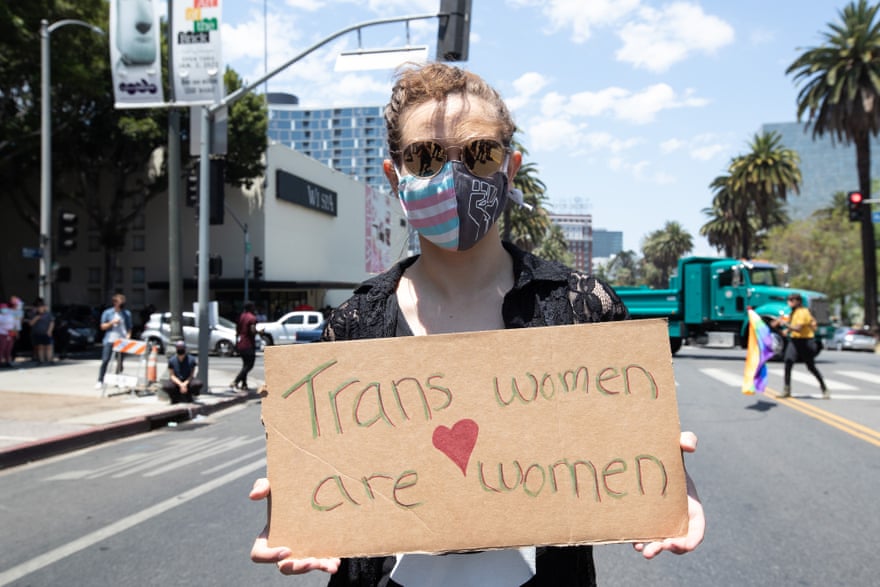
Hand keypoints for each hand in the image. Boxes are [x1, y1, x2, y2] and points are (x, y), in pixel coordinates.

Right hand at [249, 478, 340, 574]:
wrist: (308, 493)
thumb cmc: (285, 493)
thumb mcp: (273, 486)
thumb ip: (262, 486)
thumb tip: (253, 495)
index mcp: (267, 537)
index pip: (259, 555)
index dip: (270, 556)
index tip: (287, 549)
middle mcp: (282, 549)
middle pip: (285, 567)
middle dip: (297, 567)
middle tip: (311, 561)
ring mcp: (299, 552)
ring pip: (304, 567)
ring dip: (315, 568)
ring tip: (328, 565)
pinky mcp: (315, 552)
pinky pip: (320, 563)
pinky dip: (328, 565)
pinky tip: (336, 563)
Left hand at [633, 431, 704, 558]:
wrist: (645, 458)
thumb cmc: (666, 452)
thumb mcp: (676, 444)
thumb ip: (686, 439)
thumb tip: (689, 446)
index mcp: (690, 506)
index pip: (696, 531)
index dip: (690, 541)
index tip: (679, 545)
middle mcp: (678, 517)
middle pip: (679, 542)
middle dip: (670, 549)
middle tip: (658, 547)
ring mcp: (662, 520)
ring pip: (661, 543)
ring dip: (654, 549)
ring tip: (644, 551)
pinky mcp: (647, 520)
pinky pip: (646, 536)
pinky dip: (641, 542)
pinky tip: (634, 543)